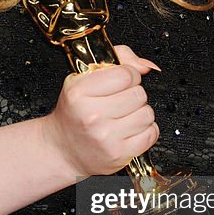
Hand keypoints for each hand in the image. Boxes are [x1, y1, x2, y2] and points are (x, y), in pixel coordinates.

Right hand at [43, 44, 160, 178]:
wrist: (62, 149)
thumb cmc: (75, 113)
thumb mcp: (83, 78)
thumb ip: (118, 59)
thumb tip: (146, 66)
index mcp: (79, 93)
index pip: (125, 75)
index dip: (129, 75)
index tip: (122, 81)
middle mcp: (92, 116)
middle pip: (139, 94)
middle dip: (133, 94)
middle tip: (119, 101)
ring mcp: (106, 137)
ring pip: (147, 114)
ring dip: (139, 113)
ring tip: (123, 116)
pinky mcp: (119, 154)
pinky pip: (151, 134)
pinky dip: (145, 131)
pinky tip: (130, 130)